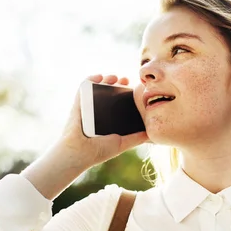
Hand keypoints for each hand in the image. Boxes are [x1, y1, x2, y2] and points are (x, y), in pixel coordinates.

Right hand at [21, 74, 148, 200]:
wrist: (80, 153)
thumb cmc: (98, 151)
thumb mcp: (122, 143)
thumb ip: (136, 138)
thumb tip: (151, 134)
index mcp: (109, 118)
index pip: (119, 100)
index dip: (126, 92)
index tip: (134, 88)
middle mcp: (99, 110)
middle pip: (110, 91)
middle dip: (118, 83)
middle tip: (125, 80)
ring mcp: (88, 105)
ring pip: (98, 87)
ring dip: (107, 79)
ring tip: (114, 77)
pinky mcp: (79, 103)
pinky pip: (83, 87)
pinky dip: (90, 79)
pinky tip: (99, 77)